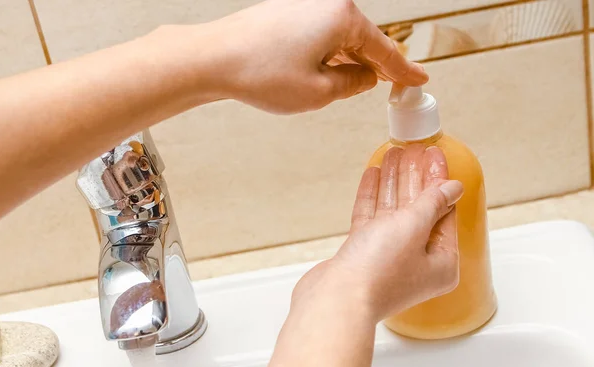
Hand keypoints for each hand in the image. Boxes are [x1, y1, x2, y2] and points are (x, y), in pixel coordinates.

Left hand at [209, 0, 427, 113]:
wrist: (213, 58)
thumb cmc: (260, 73)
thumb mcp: (319, 91)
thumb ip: (352, 84)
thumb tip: (365, 78)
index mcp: (343, 17)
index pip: (384, 50)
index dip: (403, 71)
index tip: (420, 79)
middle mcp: (327, 2)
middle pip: (363, 40)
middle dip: (373, 66)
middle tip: (390, 85)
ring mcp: (306, 4)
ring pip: (339, 38)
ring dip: (346, 62)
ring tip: (348, 85)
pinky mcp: (288, 11)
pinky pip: (319, 33)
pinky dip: (326, 53)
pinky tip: (323, 71)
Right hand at [293, 145, 462, 321]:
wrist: (336, 298)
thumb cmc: (379, 271)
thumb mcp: (413, 227)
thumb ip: (431, 203)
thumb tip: (453, 188)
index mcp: (441, 263)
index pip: (444, 212)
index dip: (439, 180)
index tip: (433, 154)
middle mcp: (416, 262)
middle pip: (419, 210)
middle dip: (414, 177)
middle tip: (413, 149)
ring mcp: (387, 258)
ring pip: (392, 212)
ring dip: (392, 182)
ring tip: (392, 153)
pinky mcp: (362, 255)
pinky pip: (371, 219)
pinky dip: (372, 196)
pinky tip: (373, 175)